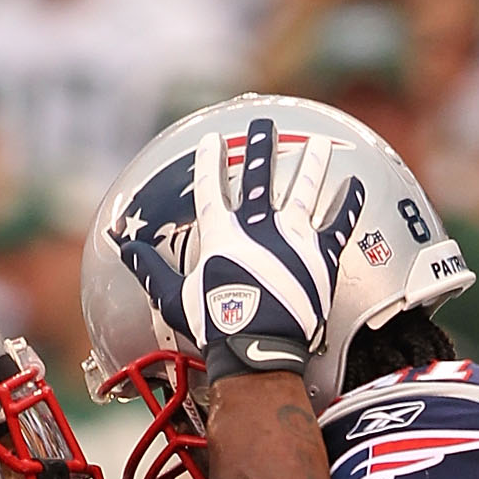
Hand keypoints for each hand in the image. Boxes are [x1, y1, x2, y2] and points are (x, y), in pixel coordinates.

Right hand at [114, 116, 364, 381]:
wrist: (257, 353)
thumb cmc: (215, 329)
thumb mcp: (174, 298)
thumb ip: (152, 268)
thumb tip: (123, 248)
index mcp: (222, 232)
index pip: (213, 185)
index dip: (211, 160)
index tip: (213, 141)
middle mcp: (259, 226)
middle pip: (259, 175)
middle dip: (260, 146)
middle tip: (264, 124)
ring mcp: (293, 238)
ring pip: (304, 188)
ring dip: (311, 162)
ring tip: (319, 141)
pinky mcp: (321, 256)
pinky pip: (339, 224)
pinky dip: (347, 204)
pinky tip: (355, 185)